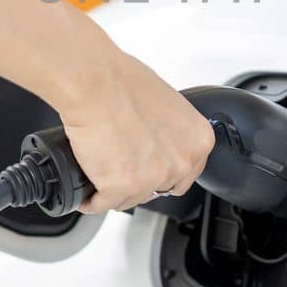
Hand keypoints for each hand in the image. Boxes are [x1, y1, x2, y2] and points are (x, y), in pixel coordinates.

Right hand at [57, 53, 215, 212]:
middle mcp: (180, 163)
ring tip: (101, 177)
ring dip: (115, 193)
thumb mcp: (168, 104)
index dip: (163, 174)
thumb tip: (158, 143)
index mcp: (198, 141)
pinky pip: (102, 204)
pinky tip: (88, 195)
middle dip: (139, 182)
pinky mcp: (119, 187)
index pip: (186, 176)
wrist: (95, 84)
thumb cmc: (124, 82)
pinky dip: (92, 201)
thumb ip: (171, 132)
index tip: (150, 173)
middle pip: (158, 189)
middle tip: (122, 168)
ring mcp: (150, 179)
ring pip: (130, 199)